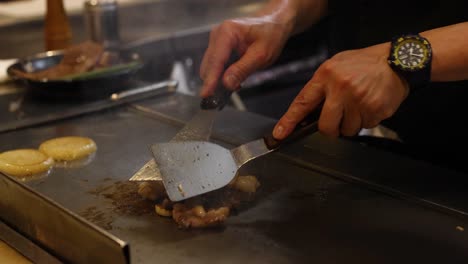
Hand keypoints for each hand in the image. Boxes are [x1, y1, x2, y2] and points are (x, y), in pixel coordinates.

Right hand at [199, 16, 292, 96]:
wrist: (274, 24)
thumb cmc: (270, 34)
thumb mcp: (261, 55)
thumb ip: (242, 69)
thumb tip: (226, 83)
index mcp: (227, 32)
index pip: (216, 60)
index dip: (211, 79)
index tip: (206, 94)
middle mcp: (218, 34)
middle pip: (209, 65)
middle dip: (214, 82)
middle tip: (222, 98)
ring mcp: (216, 40)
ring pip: (210, 66)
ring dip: (218, 79)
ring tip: (235, 86)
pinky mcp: (218, 46)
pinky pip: (215, 64)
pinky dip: (221, 74)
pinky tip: (233, 79)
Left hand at [273, 44, 409, 138]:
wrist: (396, 60)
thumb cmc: (363, 64)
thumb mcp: (335, 66)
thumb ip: (320, 87)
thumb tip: (306, 113)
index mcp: (326, 75)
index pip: (303, 102)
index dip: (290, 121)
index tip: (280, 134)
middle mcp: (341, 88)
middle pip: (326, 127)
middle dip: (330, 129)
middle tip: (338, 118)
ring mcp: (360, 100)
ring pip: (347, 130)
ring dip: (351, 123)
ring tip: (359, 104)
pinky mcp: (376, 110)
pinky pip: (365, 127)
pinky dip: (367, 120)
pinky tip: (370, 104)